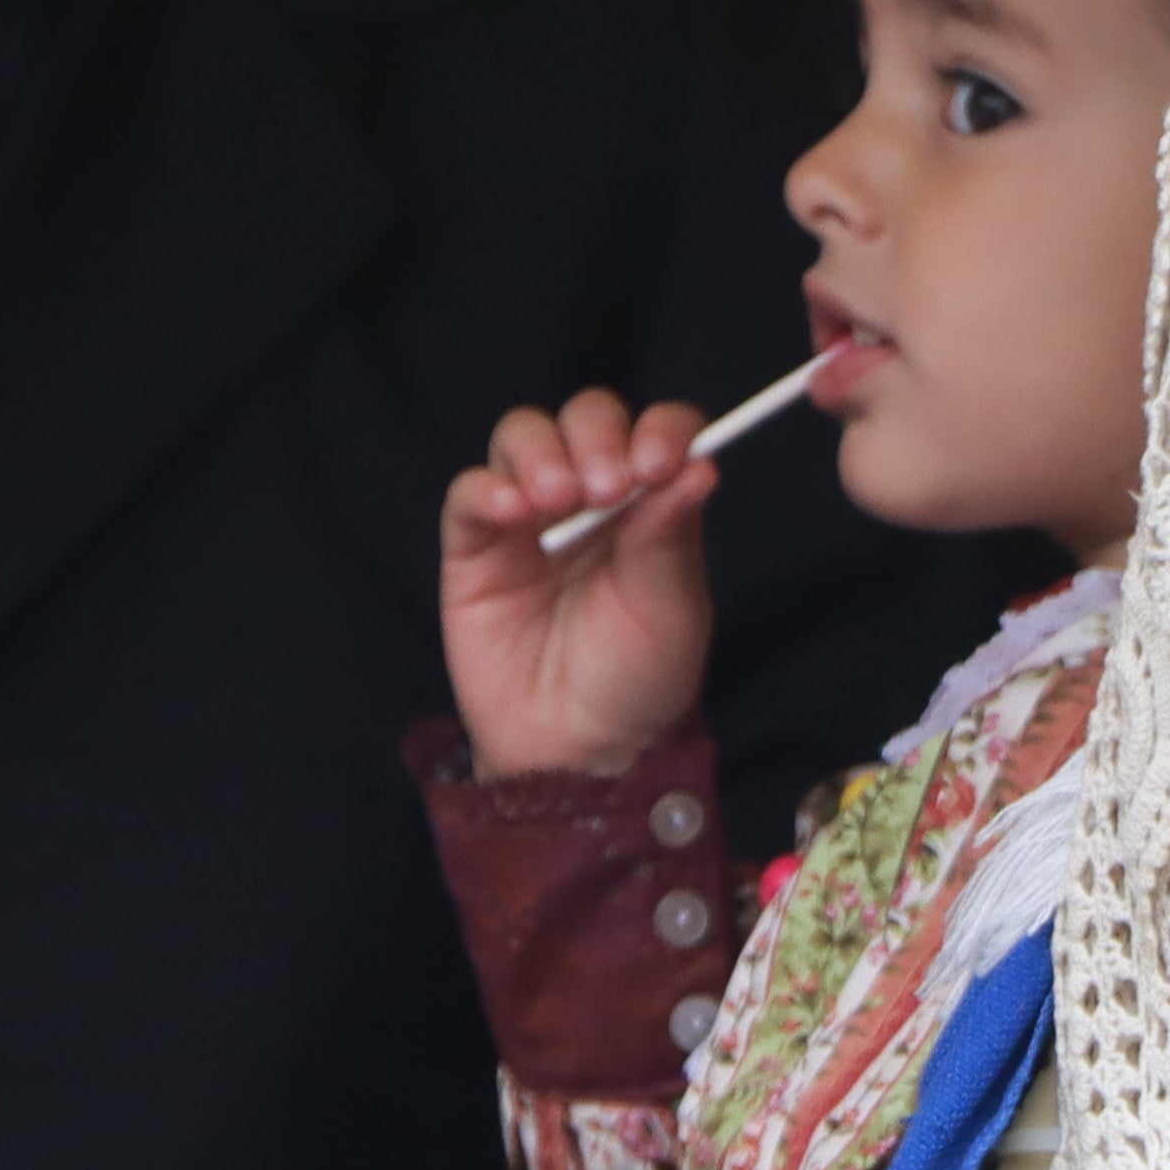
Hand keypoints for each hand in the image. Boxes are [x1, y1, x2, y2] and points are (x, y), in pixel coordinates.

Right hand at [437, 389, 717, 778]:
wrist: (577, 751)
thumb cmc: (636, 681)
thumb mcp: (670, 610)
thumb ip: (671, 535)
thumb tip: (700, 463)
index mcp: (650, 505)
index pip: (656, 431)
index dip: (659, 430)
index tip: (660, 462)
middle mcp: (590, 499)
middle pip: (585, 418)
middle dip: (596, 436)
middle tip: (607, 487)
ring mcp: (528, 518)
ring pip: (522, 436)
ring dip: (541, 453)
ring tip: (557, 499)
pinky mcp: (474, 547)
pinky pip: (469, 494)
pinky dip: (488, 488)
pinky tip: (514, 512)